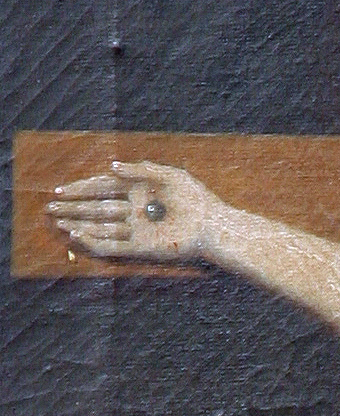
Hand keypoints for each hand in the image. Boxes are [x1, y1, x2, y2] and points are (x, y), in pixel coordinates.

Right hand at [47, 159, 214, 263]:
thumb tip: (110, 167)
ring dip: (78, 223)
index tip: (61, 190)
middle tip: (50, 208)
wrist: (213, 225)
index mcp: (138, 190)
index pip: (103, 187)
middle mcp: (133, 210)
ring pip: (100, 226)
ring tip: (58, 222)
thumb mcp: (168, 175)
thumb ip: (139, 170)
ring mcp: (136, 229)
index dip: (81, 188)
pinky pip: (113, 245)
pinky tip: (78, 236)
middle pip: (96, 207)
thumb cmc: (196, 197)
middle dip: (73, 207)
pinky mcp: (142, 247)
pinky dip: (95, 241)